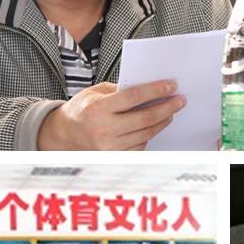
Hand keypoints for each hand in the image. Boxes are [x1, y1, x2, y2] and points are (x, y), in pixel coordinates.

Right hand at [37, 80, 183, 149]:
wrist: (63, 135)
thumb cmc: (81, 110)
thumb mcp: (95, 92)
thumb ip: (120, 90)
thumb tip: (149, 89)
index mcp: (97, 109)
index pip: (134, 97)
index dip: (156, 90)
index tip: (171, 85)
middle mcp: (104, 130)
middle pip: (145, 118)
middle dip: (167, 107)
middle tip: (180, 100)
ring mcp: (110, 147)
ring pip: (147, 133)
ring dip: (163, 121)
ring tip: (171, 111)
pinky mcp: (116, 158)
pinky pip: (140, 146)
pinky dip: (150, 134)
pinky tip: (155, 125)